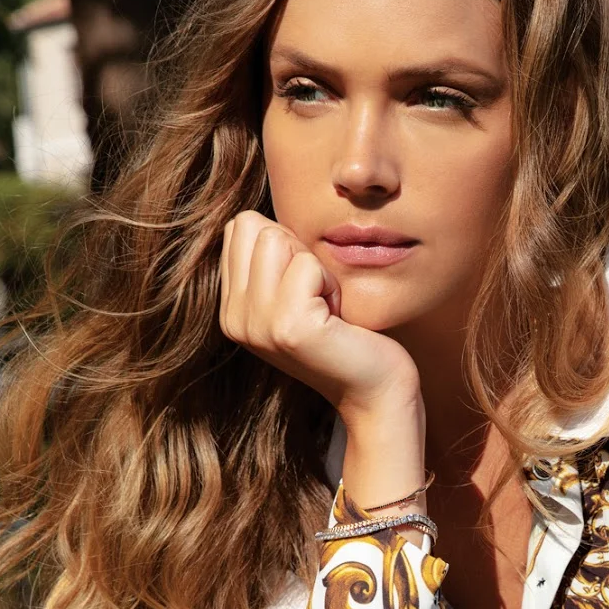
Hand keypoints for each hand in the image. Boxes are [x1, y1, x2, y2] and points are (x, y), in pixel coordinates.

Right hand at [219, 212, 420, 420]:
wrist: (376, 390)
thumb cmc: (346, 334)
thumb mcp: (295, 294)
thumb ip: (271, 261)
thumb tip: (262, 218)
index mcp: (232, 309)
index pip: (241, 227)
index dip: (286, 244)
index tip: (307, 288)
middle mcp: (234, 319)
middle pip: (255, 227)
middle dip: (299, 251)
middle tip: (320, 298)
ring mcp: (257, 325)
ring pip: (277, 239)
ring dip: (316, 267)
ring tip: (327, 308)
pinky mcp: (288, 327)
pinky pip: (308, 265)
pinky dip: (332, 283)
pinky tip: (338, 318)